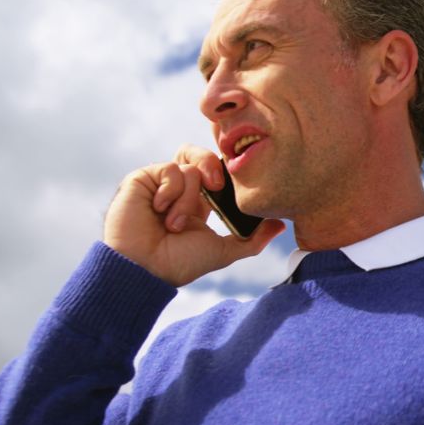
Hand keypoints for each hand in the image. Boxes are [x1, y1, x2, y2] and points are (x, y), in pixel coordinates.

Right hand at [103, 145, 284, 286]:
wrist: (145, 268)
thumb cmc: (178, 264)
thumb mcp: (223, 251)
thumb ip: (252, 240)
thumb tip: (280, 225)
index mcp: (197, 204)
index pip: (215, 173)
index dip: (226, 173)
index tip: (236, 186)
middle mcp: (178, 191)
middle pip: (202, 156)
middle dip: (214, 166)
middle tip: (215, 188)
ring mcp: (160, 184)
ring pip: (190, 166)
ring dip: (187, 198)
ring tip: (175, 224)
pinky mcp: (143, 179)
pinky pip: (170, 169)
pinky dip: (170, 191)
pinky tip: (159, 211)